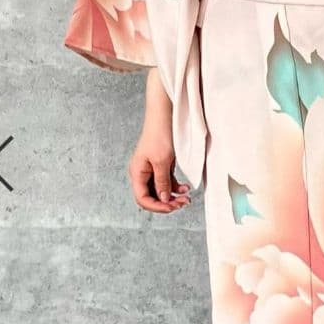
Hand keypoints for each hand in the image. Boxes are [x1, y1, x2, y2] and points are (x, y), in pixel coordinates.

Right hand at [128, 68, 192, 213]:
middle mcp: (142, 173)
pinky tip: (186, 188)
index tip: (172, 207)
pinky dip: (176, 187)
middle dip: (167, 203)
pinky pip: (167, 183)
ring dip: (173, 196)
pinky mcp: (161, 166)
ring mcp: (152, 170)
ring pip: (161, 191)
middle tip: (183, 203)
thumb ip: (162, 182)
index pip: (143, 199)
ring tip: (187, 198)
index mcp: (137, 173)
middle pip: (152, 197)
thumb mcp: (162, 162)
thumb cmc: (160, 135)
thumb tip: (164, 199)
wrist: (165, 116)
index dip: (157, 206)